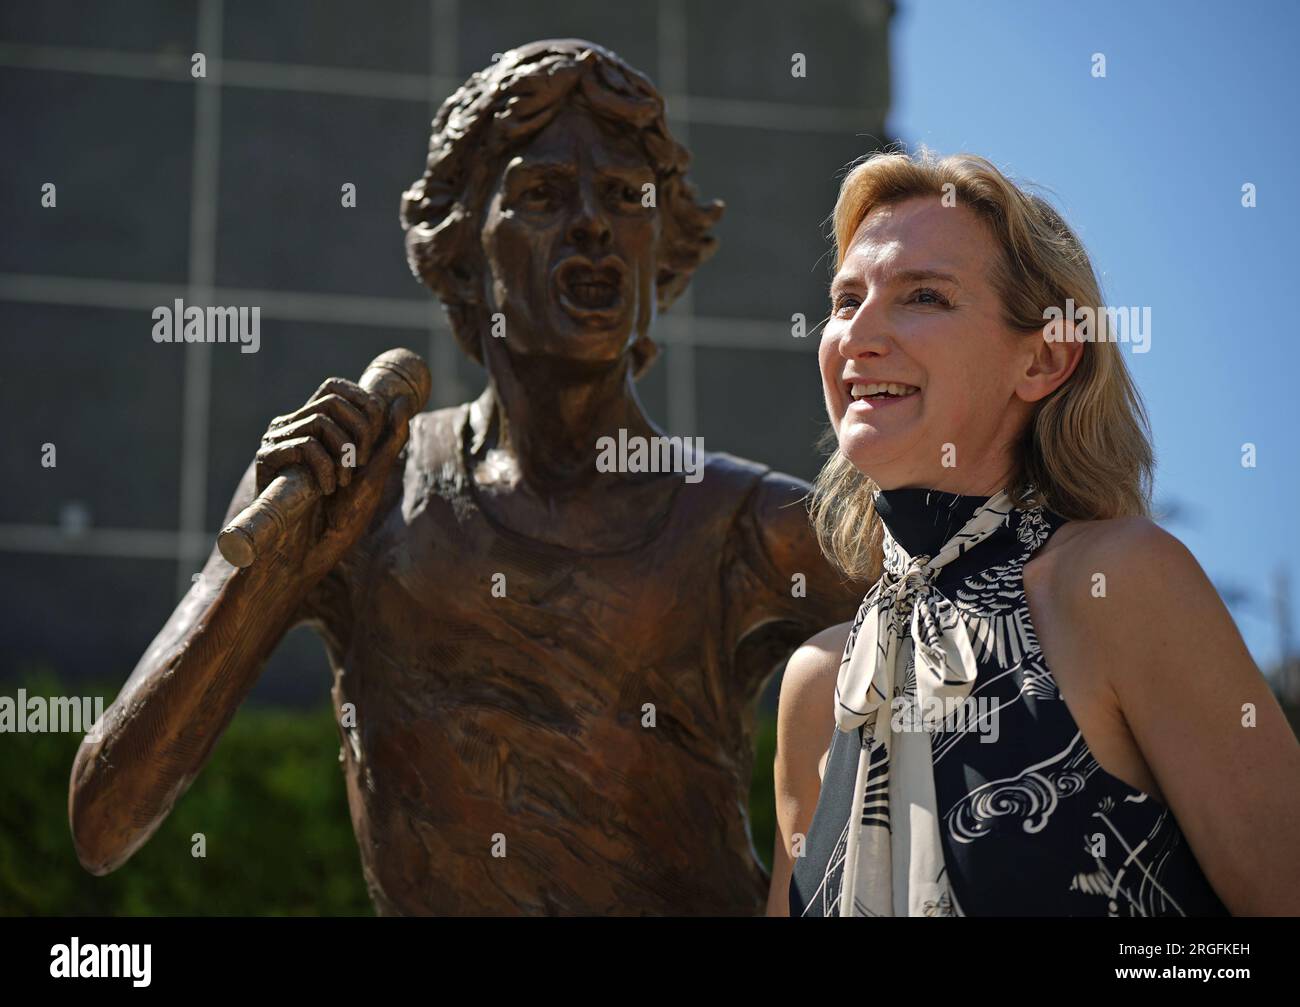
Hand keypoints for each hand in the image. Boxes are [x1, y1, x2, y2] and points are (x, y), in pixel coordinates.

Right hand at [252, 375, 413, 569]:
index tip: (373, 443)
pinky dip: (325, 468)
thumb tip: (404, 400)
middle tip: (360, 465)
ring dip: (344, 454)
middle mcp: (292, 428)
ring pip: (322, 420)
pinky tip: (325, 491)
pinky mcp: (266, 459)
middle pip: (332, 398)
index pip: (336, 389)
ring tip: (342, 484)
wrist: (305, 560)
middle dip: (360, 430)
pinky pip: (305, 443)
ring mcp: (278, 442)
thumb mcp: (373, 477)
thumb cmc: (337, 523)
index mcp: (314, 428)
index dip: (364, 405)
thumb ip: (389, 439)